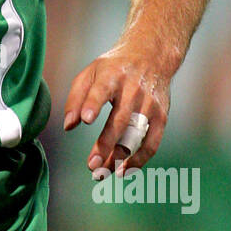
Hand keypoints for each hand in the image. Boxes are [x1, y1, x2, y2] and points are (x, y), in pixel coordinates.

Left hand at [62, 43, 169, 175]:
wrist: (151, 56)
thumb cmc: (113, 68)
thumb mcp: (90, 73)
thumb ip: (76, 98)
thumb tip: (68, 126)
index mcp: (112, 76)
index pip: (101, 90)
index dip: (93, 104)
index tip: (86, 119)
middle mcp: (133, 90)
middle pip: (120, 120)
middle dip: (106, 144)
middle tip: (92, 166)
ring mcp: (149, 104)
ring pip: (135, 135)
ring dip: (120, 158)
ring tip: (103, 173)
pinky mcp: (161, 115)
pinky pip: (152, 142)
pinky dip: (139, 160)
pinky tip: (123, 171)